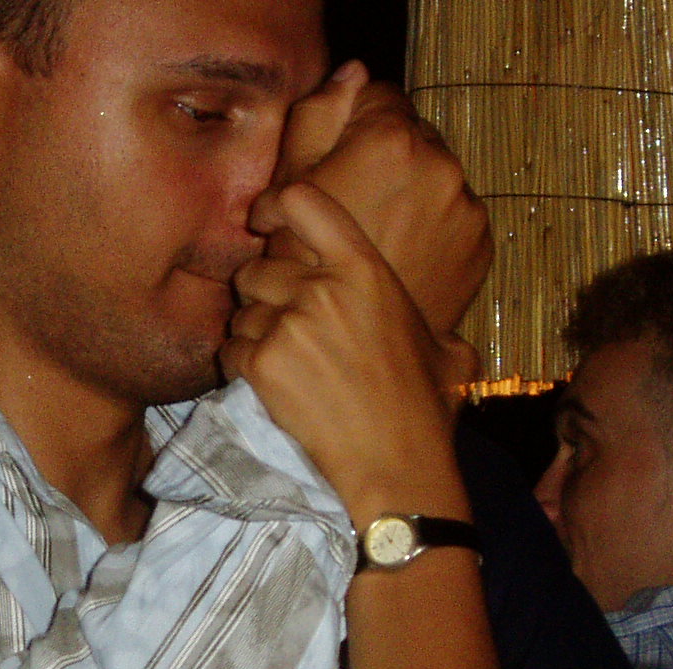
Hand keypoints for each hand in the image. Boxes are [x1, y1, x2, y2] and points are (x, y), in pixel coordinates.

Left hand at [223, 181, 467, 517]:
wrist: (398, 463)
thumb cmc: (425, 409)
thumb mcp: (442, 346)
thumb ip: (418, 318)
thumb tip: (438, 326)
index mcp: (366, 269)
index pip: (305, 202)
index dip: (276, 204)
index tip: (263, 218)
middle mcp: (323, 288)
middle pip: (260, 267)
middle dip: (262, 293)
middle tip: (282, 325)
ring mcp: (290, 324)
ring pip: (242, 312)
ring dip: (252, 334)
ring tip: (284, 364)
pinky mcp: (262, 364)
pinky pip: (230, 350)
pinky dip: (240, 366)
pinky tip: (268, 385)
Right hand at [270, 66, 490, 339]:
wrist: (352, 354)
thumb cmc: (306, 274)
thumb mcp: (290, 192)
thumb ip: (317, 120)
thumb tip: (352, 76)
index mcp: (390, 141)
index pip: (378, 97)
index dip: (350, 128)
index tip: (335, 162)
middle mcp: (440, 164)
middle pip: (412, 135)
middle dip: (384, 159)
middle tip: (354, 202)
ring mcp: (466, 206)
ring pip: (435, 175)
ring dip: (411, 191)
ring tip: (378, 233)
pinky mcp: (479, 244)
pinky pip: (455, 215)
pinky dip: (433, 227)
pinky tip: (402, 254)